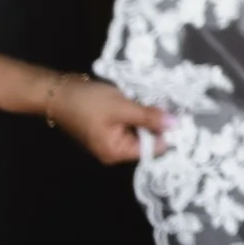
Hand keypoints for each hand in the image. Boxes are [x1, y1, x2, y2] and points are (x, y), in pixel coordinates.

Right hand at [46, 73, 168, 164]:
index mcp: (117, 153)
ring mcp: (111, 140)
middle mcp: (114, 151)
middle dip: (160, 123)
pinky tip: (147, 100)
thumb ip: (149, 116)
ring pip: (140, 130)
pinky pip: (131, 123)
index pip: (153, 149)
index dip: (169, 134)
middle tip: (177, 104)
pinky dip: (139, 113)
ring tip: (164, 100)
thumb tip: (176, 124)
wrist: (57, 92)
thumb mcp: (122, 108)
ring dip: (150, 116)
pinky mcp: (108, 127)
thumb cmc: (88, 103)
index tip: (186, 117)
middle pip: (147, 140)